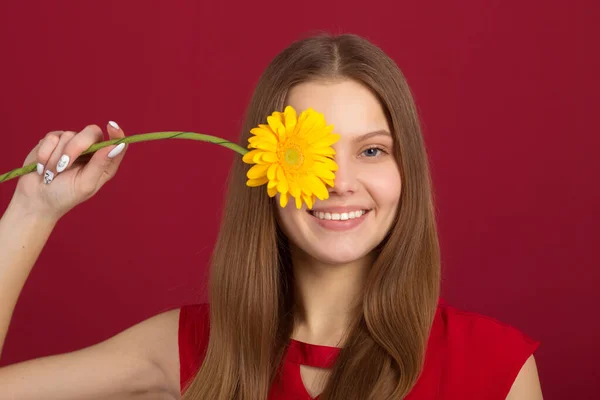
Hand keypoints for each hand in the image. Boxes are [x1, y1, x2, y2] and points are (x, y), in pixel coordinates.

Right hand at [11, 122, 127, 221]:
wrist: (36, 199)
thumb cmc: (65, 195)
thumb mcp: (86, 183)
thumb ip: (100, 164)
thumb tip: (116, 146)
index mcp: (105, 162)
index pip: (117, 142)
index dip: (117, 133)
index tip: (111, 126)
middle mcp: (91, 150)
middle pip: (92, 132)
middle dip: (75, 148)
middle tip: (63, 166)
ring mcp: (72, 144)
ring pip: (68, 135)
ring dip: (56, 158)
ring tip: (52, 174)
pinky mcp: (54, 141)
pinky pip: (51, 138)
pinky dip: (45, 154)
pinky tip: (42, 167)